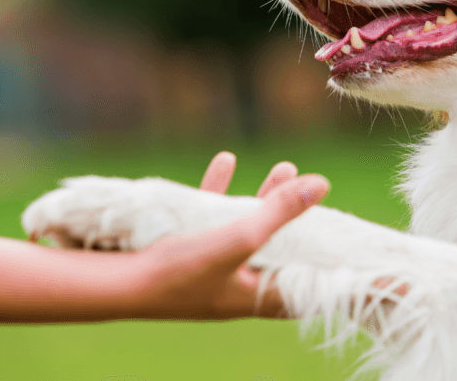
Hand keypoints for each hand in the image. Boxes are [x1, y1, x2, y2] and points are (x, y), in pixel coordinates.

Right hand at [133, 153, 327, 319]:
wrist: (111, 284)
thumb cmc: (179, 272)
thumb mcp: (239, 239)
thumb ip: (279, 212)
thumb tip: (322, 185)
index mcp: (256, 296)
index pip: (305, 284)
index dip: (326, 264)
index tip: (345, 240)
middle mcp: (237, 285)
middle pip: (280, 249)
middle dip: (298, 216)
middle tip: (312, 187)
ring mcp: (210, 269)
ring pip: (248, 229)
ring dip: (264, 199)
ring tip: (284, 168)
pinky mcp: (185, 250)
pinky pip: (211, 219)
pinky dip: (220, 192)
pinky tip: (225, 160)